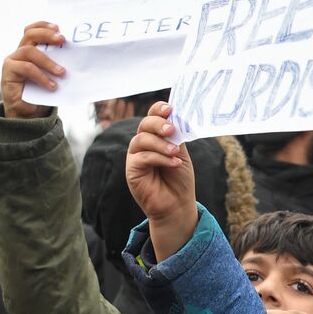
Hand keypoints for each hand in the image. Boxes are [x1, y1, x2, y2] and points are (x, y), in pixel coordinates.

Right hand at [1, 22, 64, 117]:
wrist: (29, 114)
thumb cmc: (44, 93)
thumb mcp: (54, 76)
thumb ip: (60, 64)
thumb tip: (81, 59)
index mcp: (30, 50)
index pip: (32, 31)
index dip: (43, 26)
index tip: (59, 28)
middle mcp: (20, 53)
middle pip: (29, 35)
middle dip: (46, 35)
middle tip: (62, 39)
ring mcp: (12, 61)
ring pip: (29, 51)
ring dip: (48, 61)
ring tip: (62, 73)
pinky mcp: (8, 72)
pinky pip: (26, 68)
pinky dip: (41, 76)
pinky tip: (52, 86)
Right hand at [125, 102, 197, 259]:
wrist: (177, 204)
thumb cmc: (179, 179)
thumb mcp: (181, 154)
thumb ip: (176, 137)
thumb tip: (176, 119)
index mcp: (155, 137)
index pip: (152, 117)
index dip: (158, 110)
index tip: (170, 109)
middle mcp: (143, 144)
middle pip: (144, 125)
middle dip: (158, 124)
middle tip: (171, 129)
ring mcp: (135, 157)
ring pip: (141, 140)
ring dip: (160, 144)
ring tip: (176, 153)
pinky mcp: (132, 171)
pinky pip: (142, 158)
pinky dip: (159, 158)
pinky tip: (174, 163)